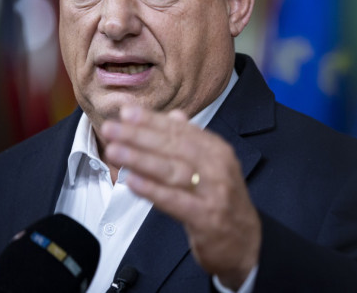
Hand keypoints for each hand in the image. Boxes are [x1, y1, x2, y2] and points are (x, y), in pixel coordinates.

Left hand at [100, 105, 260, 288]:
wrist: (246, 244)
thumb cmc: (221, 201)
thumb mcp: (212, 166)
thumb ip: (191, 141)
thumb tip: (174, 115)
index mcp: (217, 150)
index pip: (180, 130)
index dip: (151, 120)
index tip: (125, 112)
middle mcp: (217, 167)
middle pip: (174, 146)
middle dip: (139, 136)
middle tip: (111, 128)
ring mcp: (214, 192)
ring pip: (172, 170)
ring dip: (140, 159)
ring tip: (115, 150)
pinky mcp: (207, 218)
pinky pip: (175, 201)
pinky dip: (152, 189)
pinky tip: (131, 181)